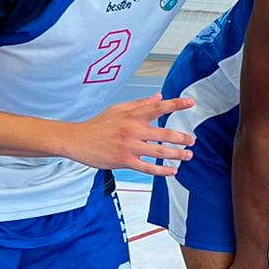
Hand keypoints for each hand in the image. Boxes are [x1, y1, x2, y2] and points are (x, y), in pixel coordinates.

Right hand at [64, 94, 196, 175]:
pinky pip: (147, 167)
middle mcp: (133, 129)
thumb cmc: (98, 125)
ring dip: (177, 154)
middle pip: (164, 133)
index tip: (191, 102)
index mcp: (133, 115)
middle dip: (182, 138)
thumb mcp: (118, 109)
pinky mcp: (124, 160)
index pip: (159, 107)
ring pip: (159, 151)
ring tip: (188, 155)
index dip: (176, 104)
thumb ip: (140, 104)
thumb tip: (159, 96)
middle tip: (192, 140)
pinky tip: (172, 171)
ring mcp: (129, 146)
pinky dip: (162, 170)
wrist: (76, 140)